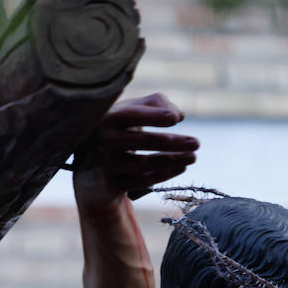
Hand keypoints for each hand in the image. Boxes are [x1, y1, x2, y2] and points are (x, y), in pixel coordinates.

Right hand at [73, 93, 198, 208]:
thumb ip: (155, 103)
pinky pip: (142, 181)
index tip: (176, 119)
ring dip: (172, 160)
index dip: (154, 116)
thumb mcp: (130, 111)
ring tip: (193, 156)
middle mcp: (102, 140)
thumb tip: (179, 115)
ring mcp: (104, 163)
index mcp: (106, 117)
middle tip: (197, 143)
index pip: (131, 115)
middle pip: (141, 141)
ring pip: (143, 164)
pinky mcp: (110, 184)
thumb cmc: (117, 131)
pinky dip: (164, 174)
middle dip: (172, 143)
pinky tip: (181, 167)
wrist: (90, 168)